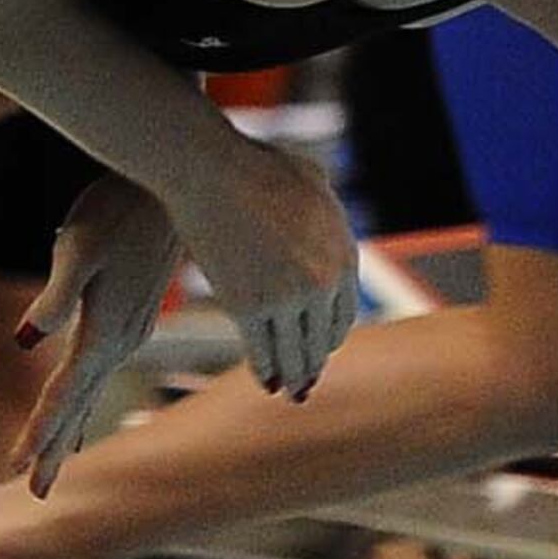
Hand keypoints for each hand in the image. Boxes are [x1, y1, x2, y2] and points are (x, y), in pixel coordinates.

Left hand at [11, 177, 185, 495]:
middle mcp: (120, 341)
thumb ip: (52, 296)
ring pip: (90, 393)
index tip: (18, 471)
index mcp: (104, 332)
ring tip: (49, 466)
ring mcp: (130, 332)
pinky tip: (81, 412)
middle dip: (55, 450)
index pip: (64, 395)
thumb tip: (25, 338)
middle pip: (80, 407)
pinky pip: (100, 373)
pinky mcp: (132, 317)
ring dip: (68, 430)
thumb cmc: (117, 209)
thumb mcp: (77, 248)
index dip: (39, 434)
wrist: (173, 186)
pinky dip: (83, 400)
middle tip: (34, 492)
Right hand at [154, 133, 360, 407]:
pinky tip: (266, 383)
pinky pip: (260, 350)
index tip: (321, 350)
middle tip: (308, 384)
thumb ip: (327, 209)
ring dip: (293, 377)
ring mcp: (285, 297)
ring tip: (290, 393)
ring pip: (294, 352)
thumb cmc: (259, 165)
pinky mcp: (247, 306)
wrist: (214, 169)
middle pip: (321, 341)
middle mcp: (322, 282)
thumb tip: (325, 214)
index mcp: (343, 255)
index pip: (343, 316)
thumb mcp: (315, 183)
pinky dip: (265, 370)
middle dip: (314, 365)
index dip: (330, 338)